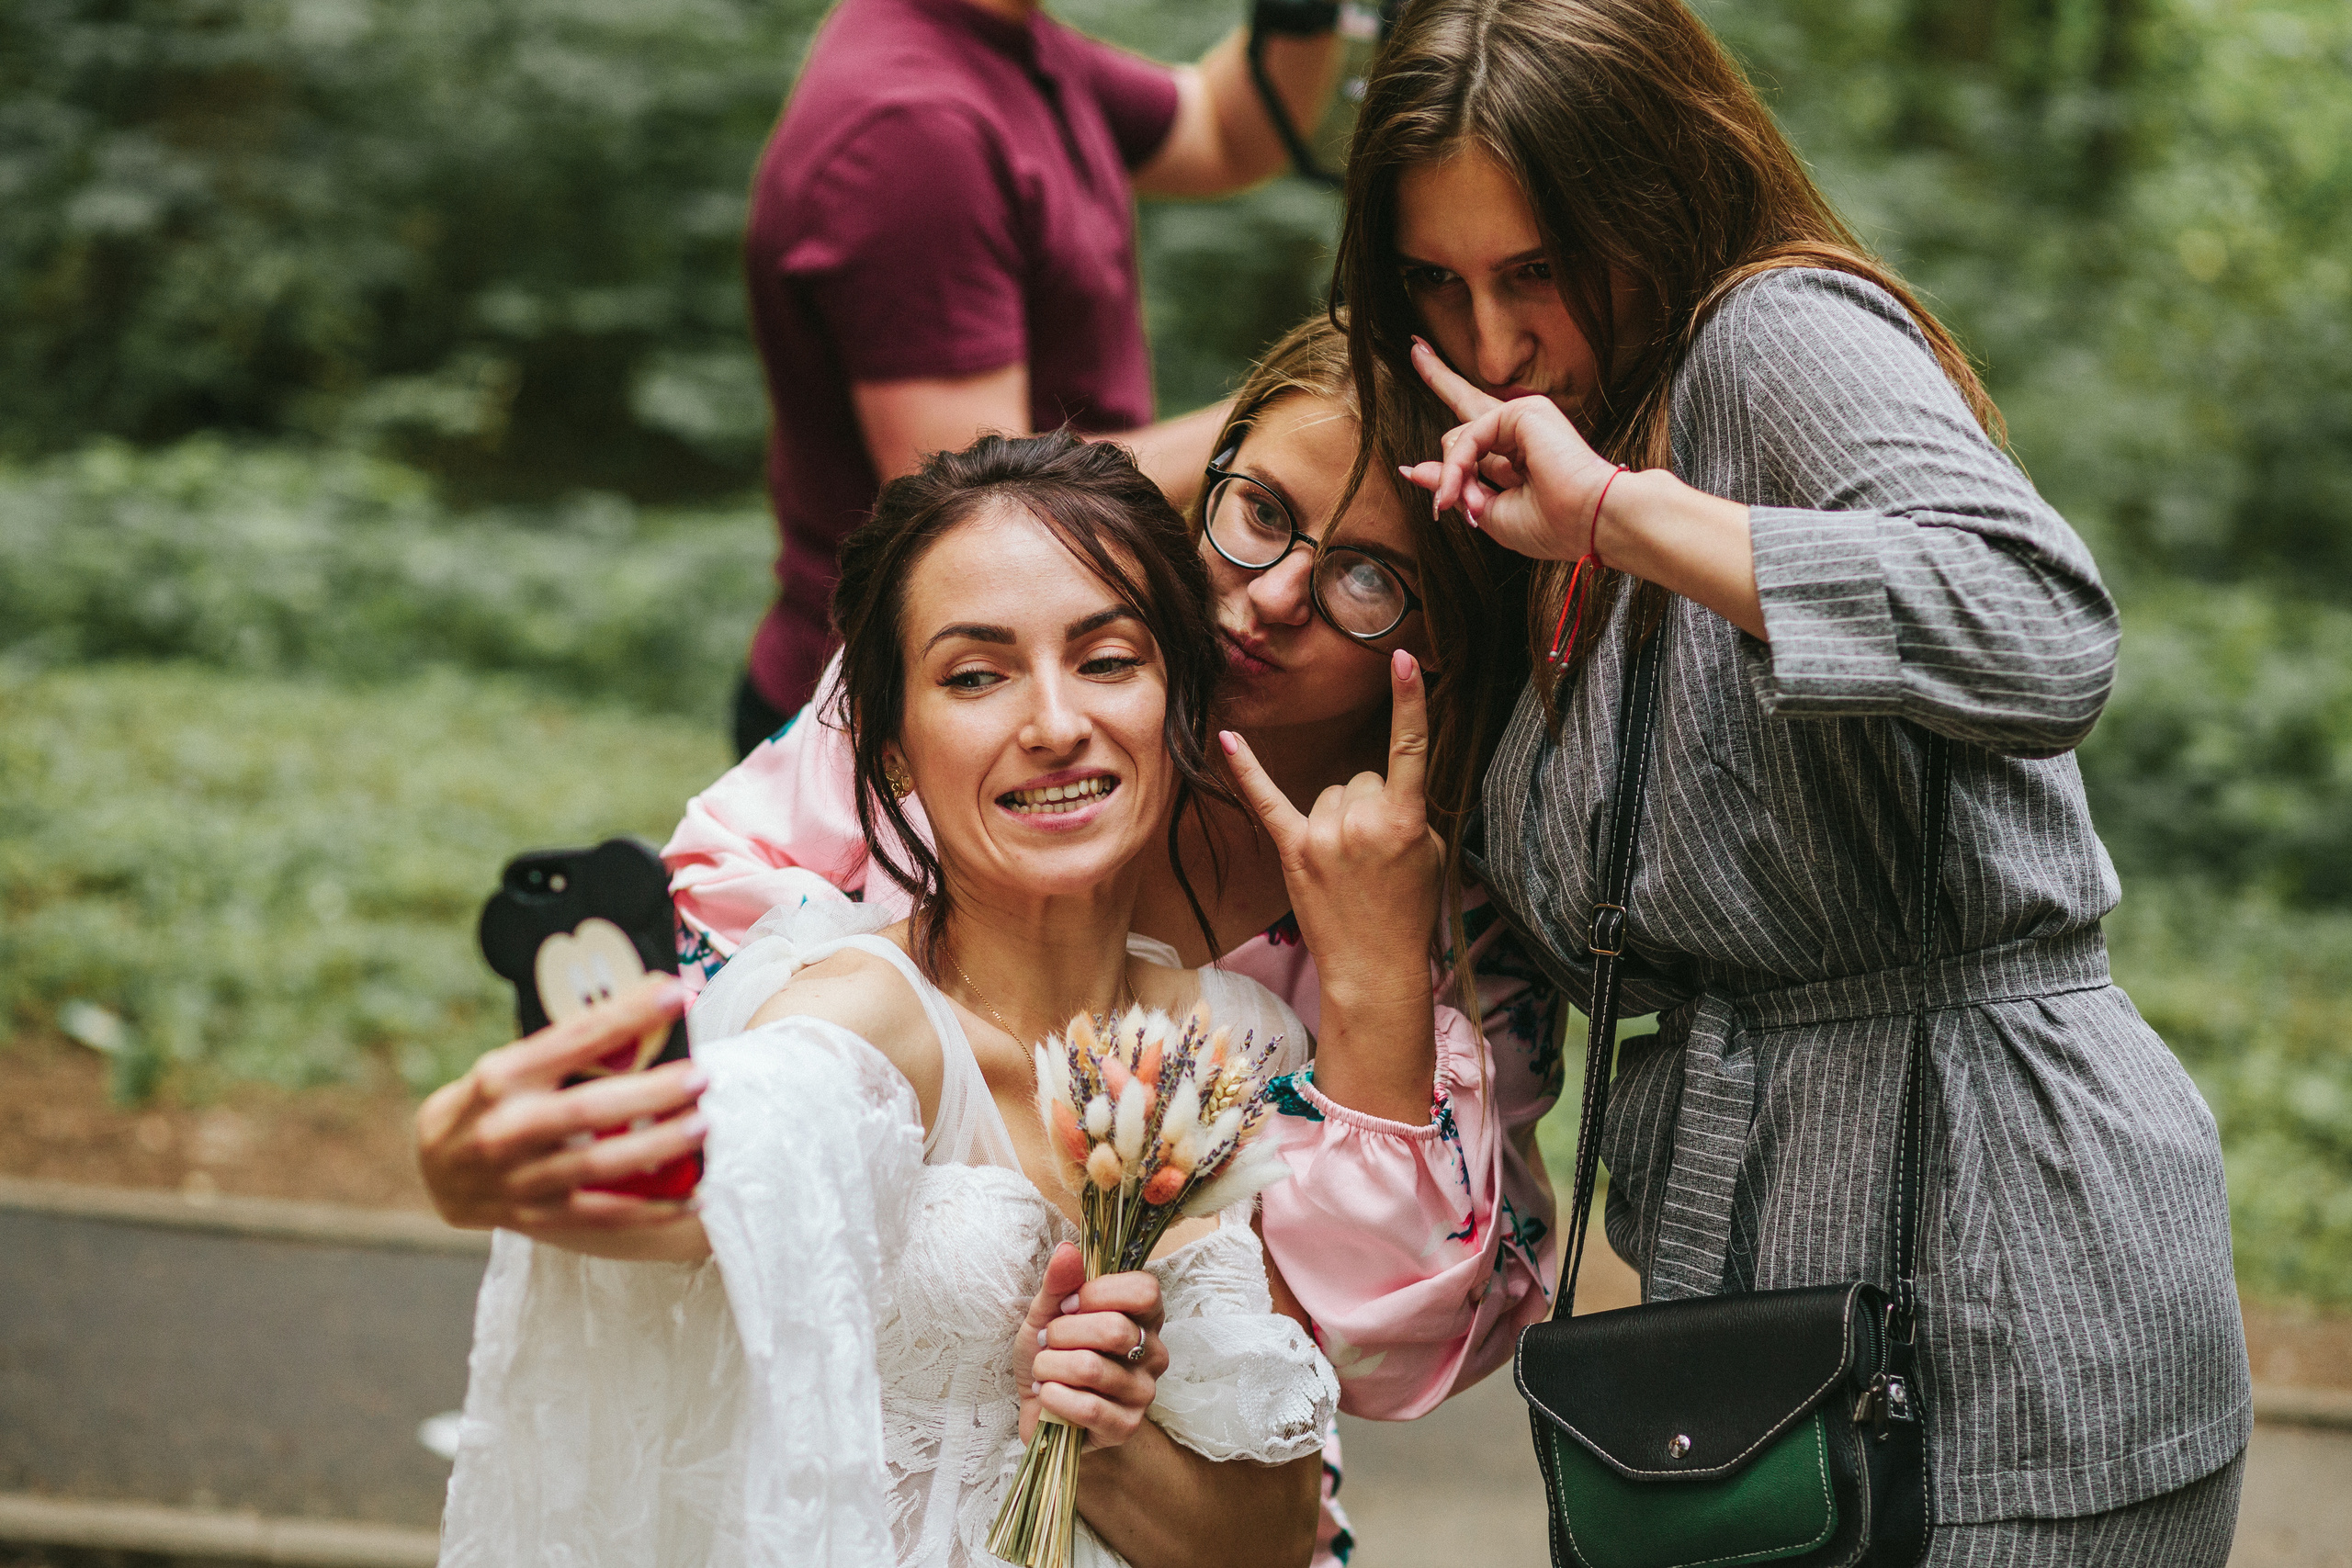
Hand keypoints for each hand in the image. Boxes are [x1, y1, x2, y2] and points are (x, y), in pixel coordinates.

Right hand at [415, 973, 707, 1233]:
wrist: (435, 1174)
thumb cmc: (487, 1105)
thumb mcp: (507, 1067)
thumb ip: (563, 1053)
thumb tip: (642, 1019)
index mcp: (501, 1077)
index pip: (572, 1039)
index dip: (625, 1016)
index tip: (673, 994)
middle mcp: (506, 1128)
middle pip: (588, 1109)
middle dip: (650, 1092)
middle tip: (701, 1075)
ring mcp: (520, 1179)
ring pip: (598, 1166)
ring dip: (657, 1146)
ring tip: (703, 1126)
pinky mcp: (537, 1217)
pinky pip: (604, 1216)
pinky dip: (653, 1210)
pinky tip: (697, 1196)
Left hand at [1014, 1243, 1168, 1450]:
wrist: (1040, 1409)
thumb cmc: (1051, 1355)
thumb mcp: (1048, 1312)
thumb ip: (1060, 1282)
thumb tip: (1068, 1250)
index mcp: (1143, 1317)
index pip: (1145, 1290)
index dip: (1098, 1293)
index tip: (1068, 1304)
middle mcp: (1153, 1353)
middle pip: (1114, 1328)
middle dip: (1062, 1333)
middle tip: (1048, 1341)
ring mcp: (1144, 1393)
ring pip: (1091, 1368)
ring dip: (1050, 1367)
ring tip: (1044, 1370)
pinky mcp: (1126, 1427)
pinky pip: (1087, 1408)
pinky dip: (1053, 1397)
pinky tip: (1048, 1395)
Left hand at [1220, 649, 1443, 1010]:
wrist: (1374, 967)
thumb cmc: (1408, 912)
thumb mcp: (1428, 855)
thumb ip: (1406, 812)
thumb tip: (1382, 791)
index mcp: (1402, 820)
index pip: (1408, 748)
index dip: (1409, 701)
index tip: (1401, 659)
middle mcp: (1359, 822)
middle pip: (1363, 779)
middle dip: (1372, 807)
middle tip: (1378, 856)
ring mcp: (1322, 836)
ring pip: (1332, 792)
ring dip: (1340, 817)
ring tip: (1351, 864)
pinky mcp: (1292, 850)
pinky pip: (1267, 799)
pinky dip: (1247, 769)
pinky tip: (1227, 738)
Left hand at [1399, 338, 1622, 561]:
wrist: (1590, 521)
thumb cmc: (1551, 525)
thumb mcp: (1488, 511)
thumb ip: (1453, 485)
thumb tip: (1411, 469)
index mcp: (1516, 455)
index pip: (1476, 436)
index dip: (1450, 437)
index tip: (1423, 431)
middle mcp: (1518, 431)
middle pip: (1467, 401)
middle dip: (1438, 375)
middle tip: (1414, 346)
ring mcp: (1522, 417)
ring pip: (1456, 440)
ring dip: (1451, 478)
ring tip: (1454, 503)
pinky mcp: (1523, 411)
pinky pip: (1467, 439)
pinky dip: (1458, 467)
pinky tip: (1459, 489)